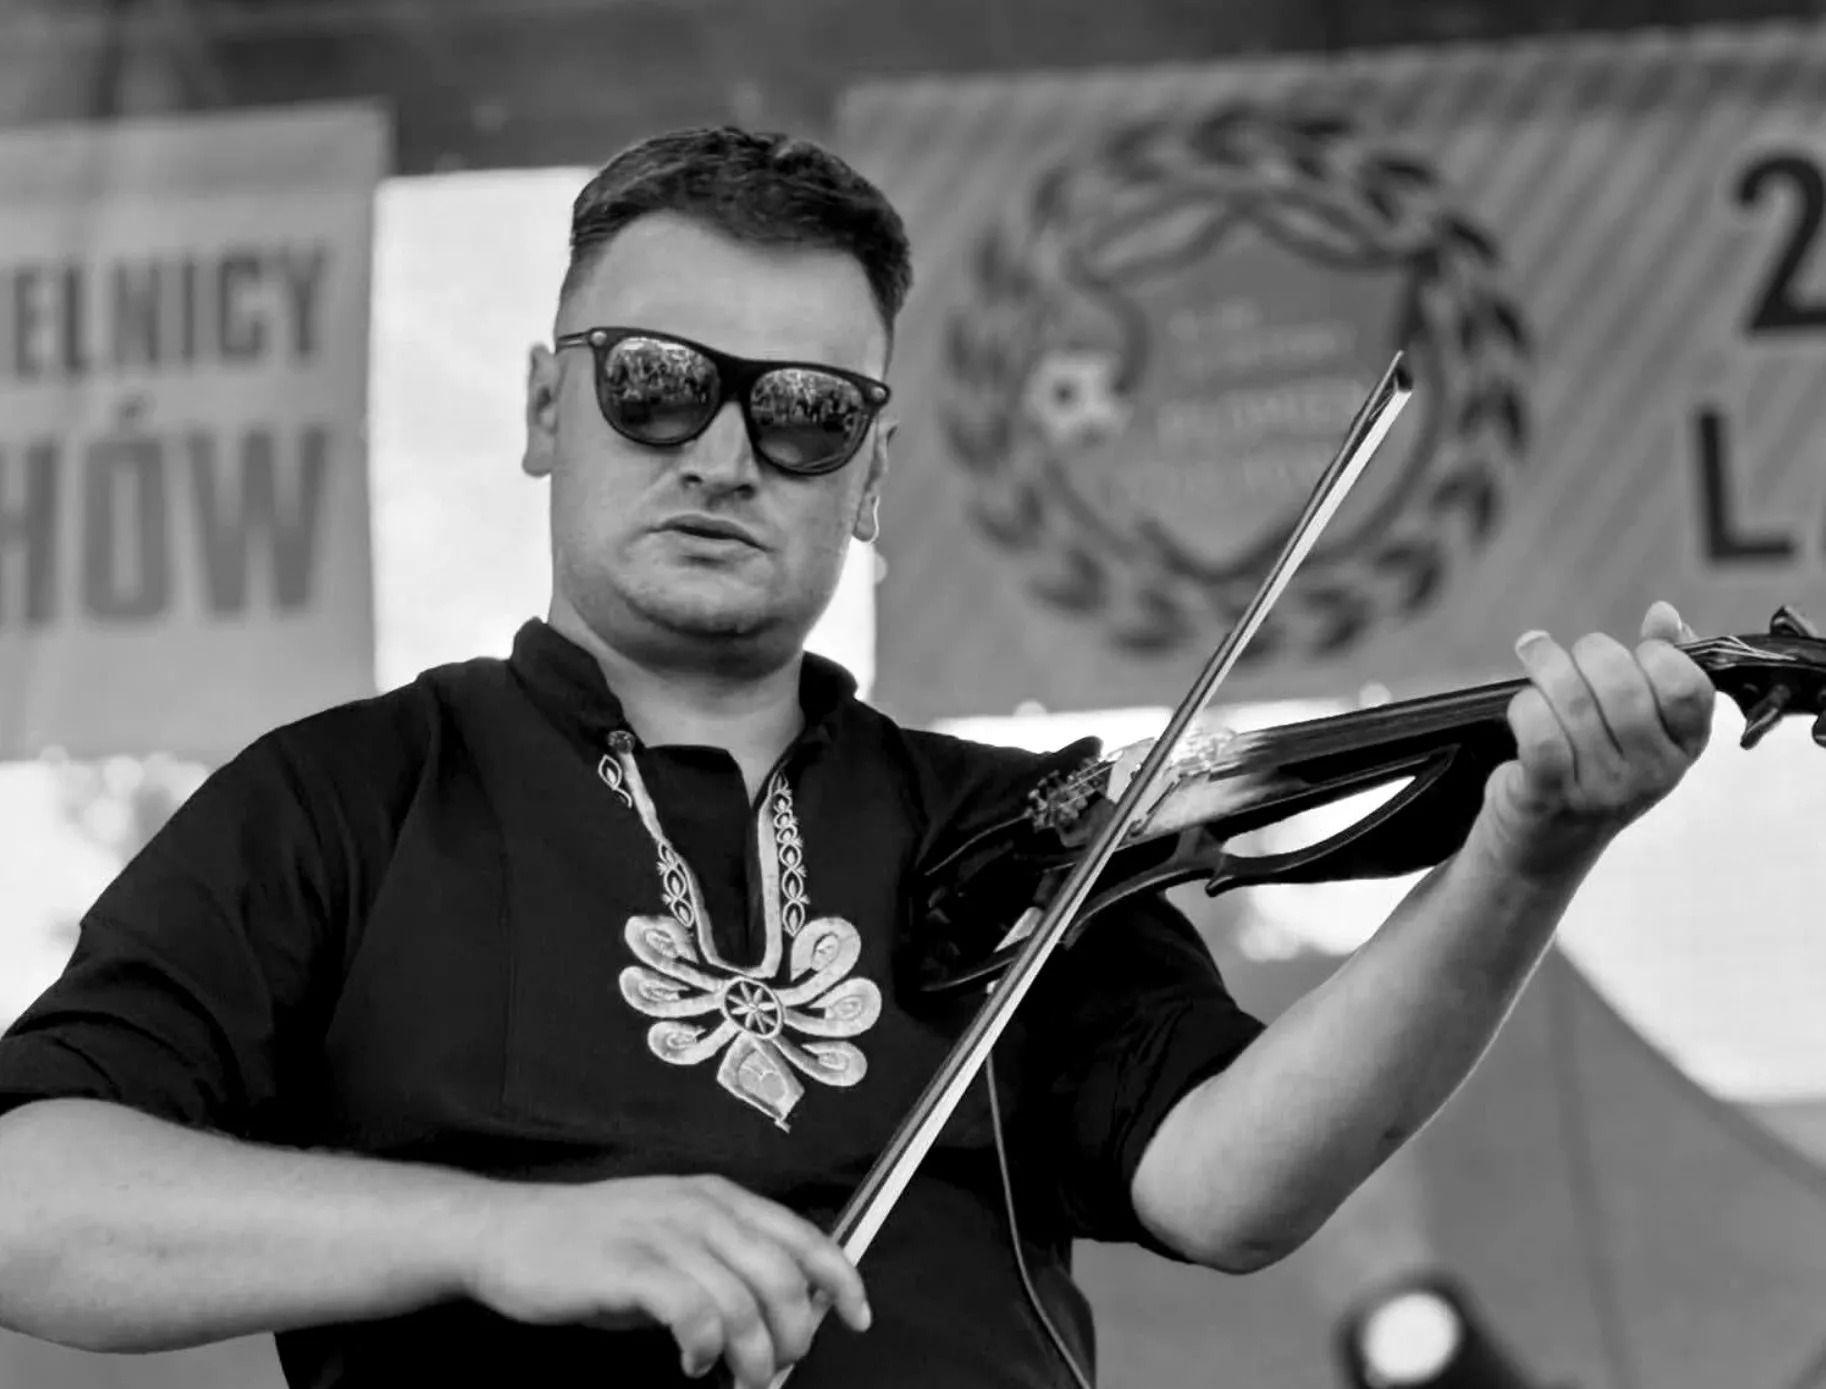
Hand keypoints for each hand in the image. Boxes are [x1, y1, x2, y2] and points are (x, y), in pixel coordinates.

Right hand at [463, 1173, 869, 1385]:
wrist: (508, 1233)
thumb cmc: (591, 1245)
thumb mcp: (672, 1241)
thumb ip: (726, 1267)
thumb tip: (784, 1314)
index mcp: (718, 1197)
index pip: (803, 1234)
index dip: (841, 1279)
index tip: (859, 1317)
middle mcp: (699, 1207)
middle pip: (781, 1276)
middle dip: (792, 1336)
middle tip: (773, 1370)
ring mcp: (664, 1233)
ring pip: (743, 1301)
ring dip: (751, 1355)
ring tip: (734, 1378)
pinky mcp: (629, 1266)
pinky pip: (694, 1313)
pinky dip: (704, 1348)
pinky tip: (690, 1362)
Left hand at [1478, 600, 1714, 880]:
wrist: (1543, 847)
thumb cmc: (1591, 770)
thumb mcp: (1639, 727)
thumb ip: (1659, 668)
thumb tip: (1665, 614)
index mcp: (1684, 748)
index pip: (1686, 684)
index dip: (1653, 653)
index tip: (1629, 652)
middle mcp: (1651, 773)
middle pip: (1621, 682)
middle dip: (1586, 652)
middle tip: (1563, 652)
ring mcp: (1601, 788)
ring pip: (1572, 699)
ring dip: (1544, 666)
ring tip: (1533, 655)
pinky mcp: (1549, 794)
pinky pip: (1539, 730)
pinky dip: (1524, 706)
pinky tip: (1522, 706)